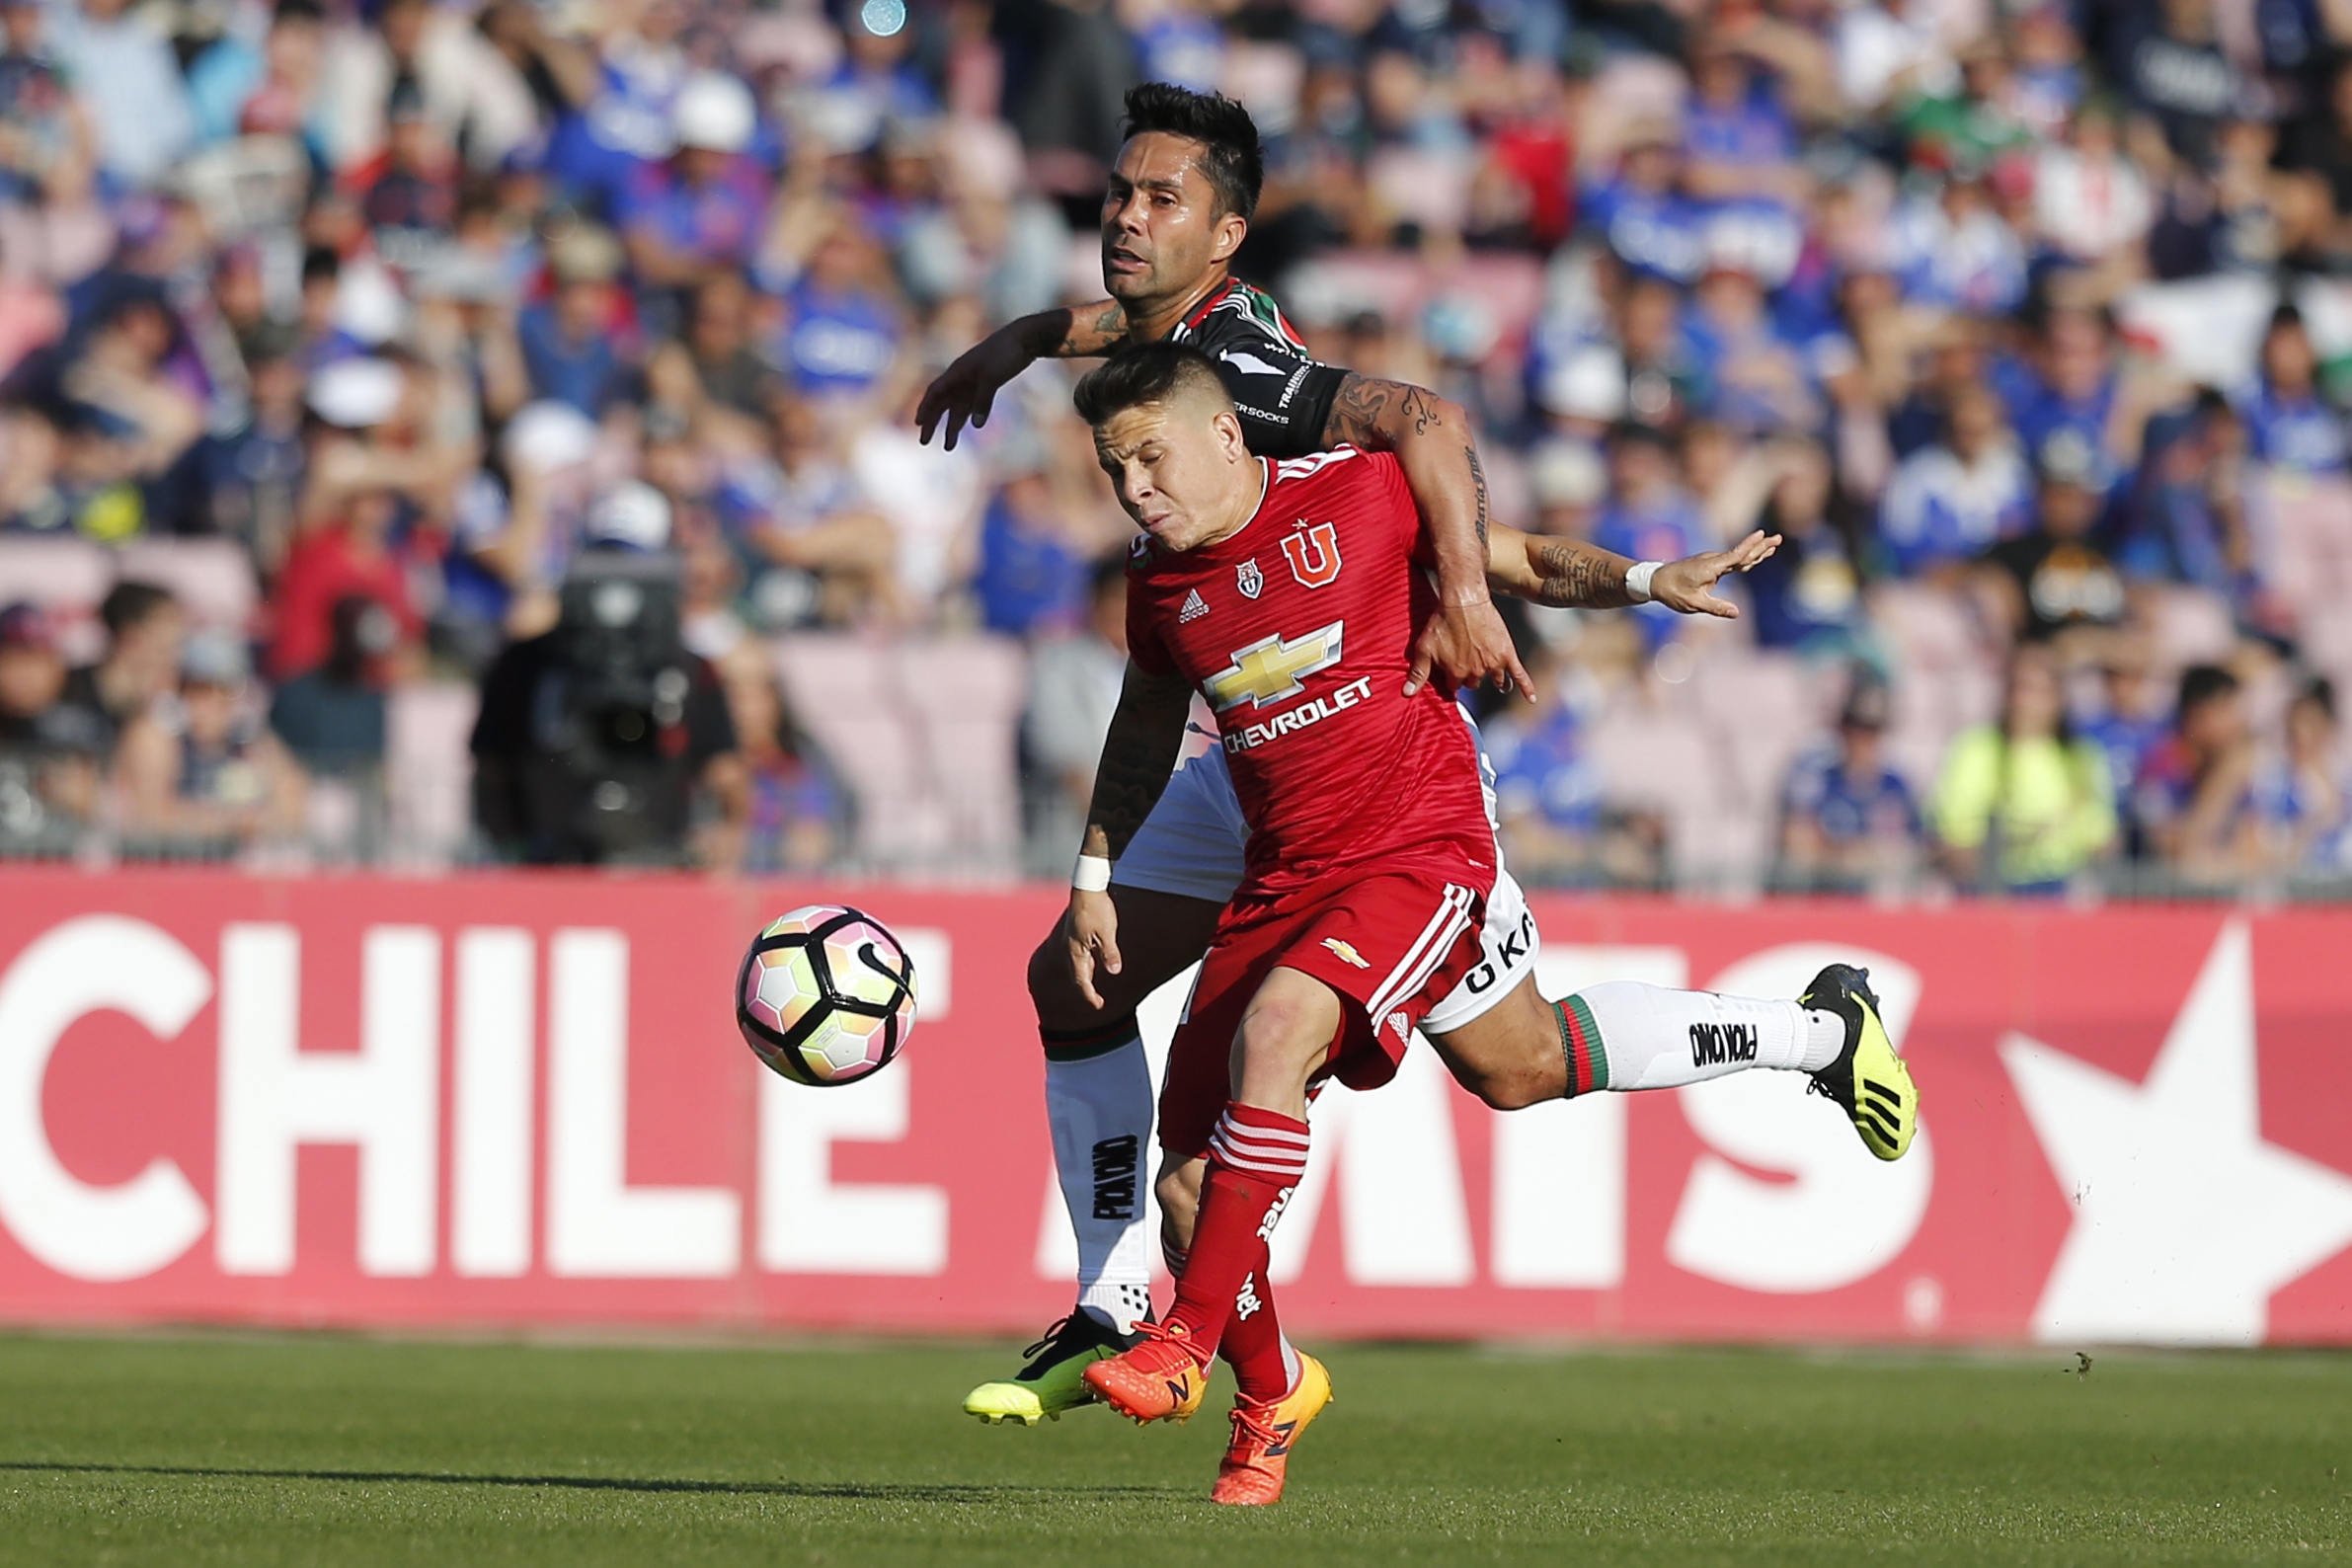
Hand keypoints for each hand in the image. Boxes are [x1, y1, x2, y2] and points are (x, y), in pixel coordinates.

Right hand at [916, 327, 1033, 449]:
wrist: (1024, 339)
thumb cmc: (1005, 353)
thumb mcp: (992, 378)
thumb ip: (983, 401)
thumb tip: (975, 426)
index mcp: (957, 372)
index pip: (935, 392)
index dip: (926, 408)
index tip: (918, 424)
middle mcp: (962, 377)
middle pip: (942, 403)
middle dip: (932, 422)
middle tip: (924, 441)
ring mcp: (974, 381)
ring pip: (958, 407)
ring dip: (952, 426)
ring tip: (948, 447)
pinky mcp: (987, 383)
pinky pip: (973, 403)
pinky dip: (969, 416)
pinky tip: (968, 428)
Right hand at [1066, 887, 1120, 1009]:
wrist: (1087, 886)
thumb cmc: (1097, 908)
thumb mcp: (1107, 932)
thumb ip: (1110, 953)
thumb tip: (1114, 971)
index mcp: (1076, 951)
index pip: (1081, 981)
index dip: (1089, 995)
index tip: (1098, 1005)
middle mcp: (1070, 949)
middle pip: (1077, 975)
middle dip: (1086, 989)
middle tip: (1097, 1000)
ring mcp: (1072, 941)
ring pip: (1078, 965)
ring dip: (1086, 977)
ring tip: (1094, 986)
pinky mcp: (1076, 933)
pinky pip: (1081, 955)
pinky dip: (1087, 964)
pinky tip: (1094, 963)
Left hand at [1406, 598, 1535, 701]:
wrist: (1464, 600)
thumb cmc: (1441, 622)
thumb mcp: (1424, 648)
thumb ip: (1418, 673)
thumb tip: (1406, 694)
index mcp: (1455, 673)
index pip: (1454, 685)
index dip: (1451, 677)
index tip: (1450, 671)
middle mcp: (1475, 672)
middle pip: (1474, 682)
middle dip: (1469, 675)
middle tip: (1465, 660)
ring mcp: (1492, 663)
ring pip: (1493, 679)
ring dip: (1490, 677)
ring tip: (1486, 670)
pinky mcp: (1506, 653)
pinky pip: (1519, 675)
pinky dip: (1526, 687)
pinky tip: (1531, 699)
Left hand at [1647, 530, 1781, 617]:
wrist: (1655, 581)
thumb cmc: (1673, 592)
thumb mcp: (1693, 604)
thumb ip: (1716, 608)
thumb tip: (1736, 613)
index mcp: (1711, 567)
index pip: (1735, 555)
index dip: (1750, 546)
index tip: (1763, 535)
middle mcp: (1713, 561)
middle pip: (1741, 553)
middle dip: (1760, 546)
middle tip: (1778, 538)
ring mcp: (1711, 561)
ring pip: (1737, 556)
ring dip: (1755, 551)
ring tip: (1772, 544)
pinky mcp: (1709, 565)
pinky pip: (1731, 560)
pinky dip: (1744, 557)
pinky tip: (1753, 557)